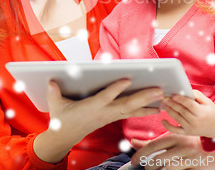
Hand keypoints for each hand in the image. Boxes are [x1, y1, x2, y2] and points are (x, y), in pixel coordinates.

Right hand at [33, 79, 163, 162]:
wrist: (65, 136)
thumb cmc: (61, 118)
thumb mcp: (55, 105)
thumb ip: (53, 93)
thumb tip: (50, 81)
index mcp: (90, 108)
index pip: (106, 97)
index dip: (116, 88)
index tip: (127, 79)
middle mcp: (103, 113)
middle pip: (126, 104)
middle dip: (143, 97)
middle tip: (159, 90)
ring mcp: (109, 116)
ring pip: (132, 110)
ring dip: (149, 104)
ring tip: (164, 98)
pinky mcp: (111, 117)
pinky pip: (130, 113)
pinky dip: (144, 110)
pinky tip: (156, 107)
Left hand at [131, 134, 214, 169]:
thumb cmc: (189, 141)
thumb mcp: (172, 138)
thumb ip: (152, 141)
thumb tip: (132, 142)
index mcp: (175, 136)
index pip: (153, 145)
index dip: (140, 154)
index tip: (133, 161)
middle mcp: (182, 147)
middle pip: (158, 160)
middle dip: (149, 166)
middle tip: (148, 167)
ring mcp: (191, 159)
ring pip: (168, 169)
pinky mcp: (199, 169)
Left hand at [161, 90, 214, 138]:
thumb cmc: (210, 112)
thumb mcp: (207, 102)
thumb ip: (197, 95)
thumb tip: (184, 91)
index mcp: (202, 113)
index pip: (190, 105)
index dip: (181, 100)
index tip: (173, 95)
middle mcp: (196, 122)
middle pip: (182, 111)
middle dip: (172, 104)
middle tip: (164, 98)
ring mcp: (191, 129)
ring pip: (178, 119)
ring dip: (169, 111)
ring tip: (163, 103)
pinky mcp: (187, 133)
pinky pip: (176, 131)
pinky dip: (168, 127)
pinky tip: (163, 120)